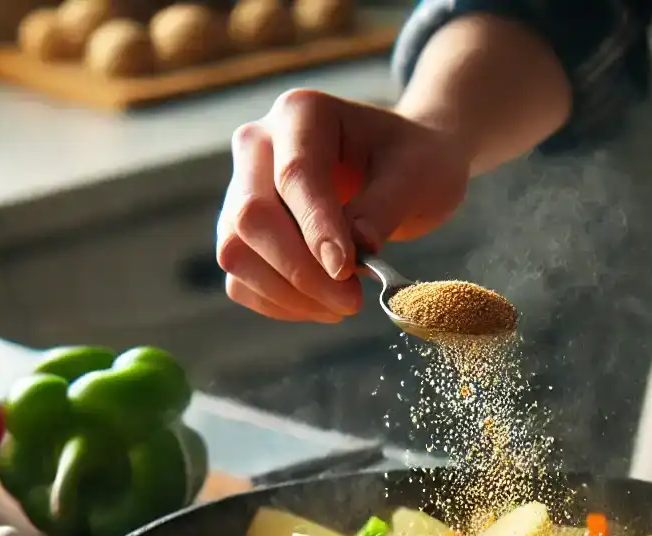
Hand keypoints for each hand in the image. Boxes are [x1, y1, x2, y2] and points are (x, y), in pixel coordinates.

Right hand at [216, 89, 470, 322]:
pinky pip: (240, 281)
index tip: (346, 271)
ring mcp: (240, 190)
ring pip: (236, 253)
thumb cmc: (412, 163)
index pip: (295, 176)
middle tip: (352, 301)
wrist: (401, 168)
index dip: (317, 229)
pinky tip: (321, 305)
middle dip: (300, 270)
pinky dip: (278, 304)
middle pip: (251, 217)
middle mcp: (258, 145)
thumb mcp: (415, 175)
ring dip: (288, 294)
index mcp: (301, 113)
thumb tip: (356, 249)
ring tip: (343, 304)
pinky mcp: (241, 234)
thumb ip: (383, 208)